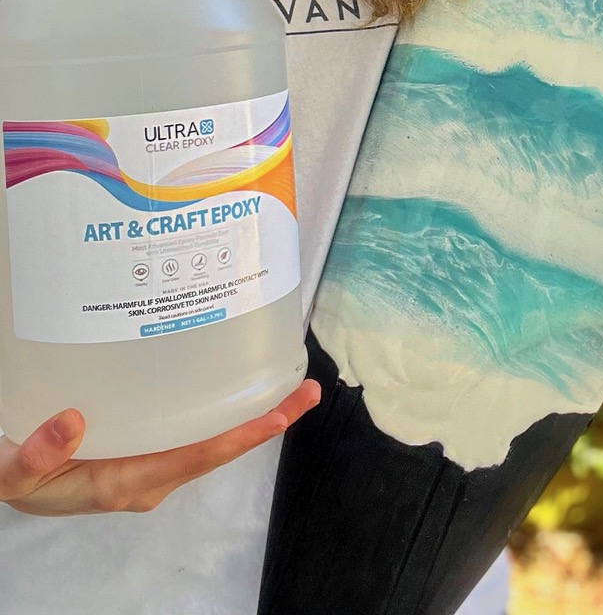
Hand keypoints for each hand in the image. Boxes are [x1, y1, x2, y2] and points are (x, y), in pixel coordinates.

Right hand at [0, 380, 320, 516]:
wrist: (7, 476)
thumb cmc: (14, 473)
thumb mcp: (12, 471)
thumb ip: (36, 454)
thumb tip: (73, 420)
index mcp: (124, 481)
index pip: (196, 458)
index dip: (241, 437)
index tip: (280, 416)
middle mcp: (147, 475)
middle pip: (216, 449)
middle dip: (264, 423)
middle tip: (308, 392)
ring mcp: (148, 463)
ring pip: (208, 439)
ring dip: (249, 416)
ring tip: (290, 385)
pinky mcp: (142, 449)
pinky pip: (190, 431)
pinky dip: (220, 411)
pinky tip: (234, 385)